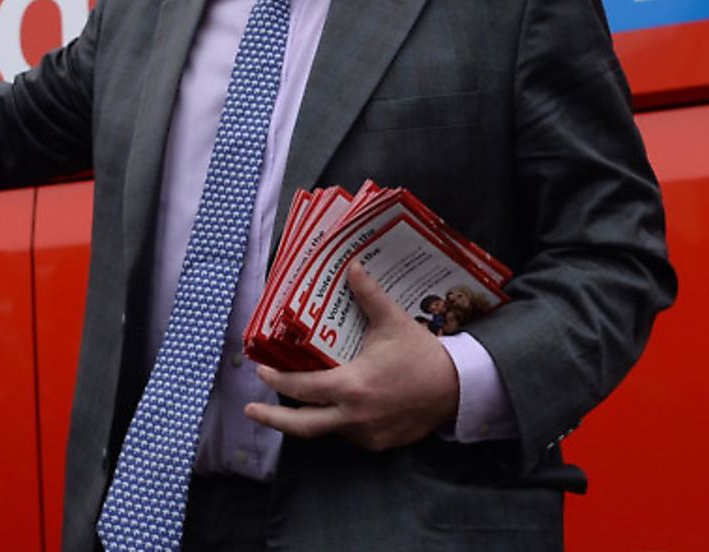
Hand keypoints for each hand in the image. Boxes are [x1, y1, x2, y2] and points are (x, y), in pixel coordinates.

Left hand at [246, 264, 459, 451]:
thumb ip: (368, 294)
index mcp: (352, 386)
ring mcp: (367, 434)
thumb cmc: (422, 355)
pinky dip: (337, 421)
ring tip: (295, 400)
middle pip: (302, 426)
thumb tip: (352, 265)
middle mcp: (354, 416)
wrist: (458, 389)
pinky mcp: (380, 443)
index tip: (261, 371)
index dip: (277, 381)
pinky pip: (349, 435)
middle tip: (250, 410)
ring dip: (310, 416)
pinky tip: (334, 407)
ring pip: (327, 429)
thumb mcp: (393, 321)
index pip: (302, 388)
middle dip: (272, 420)